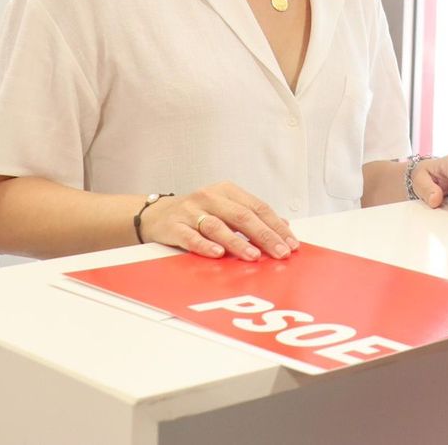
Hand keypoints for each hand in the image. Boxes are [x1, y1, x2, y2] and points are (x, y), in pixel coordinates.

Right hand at [143, 182, 299, 260]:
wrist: (156, 215)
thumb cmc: (197, 213)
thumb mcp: (226, 208)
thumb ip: (252, 216)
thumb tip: (283, 225)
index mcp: (227, 191)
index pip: (257, 207)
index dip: (276, 226)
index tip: (291, 243)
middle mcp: (210, 198)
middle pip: (242, 216)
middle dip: (264, 236)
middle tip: (280, 253)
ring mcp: (191, 212)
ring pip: (218, 227)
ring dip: (238, 243)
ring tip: (254, 256)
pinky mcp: (174, 227)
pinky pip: (191, 237)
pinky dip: (205, 246)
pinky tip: (218, 254)